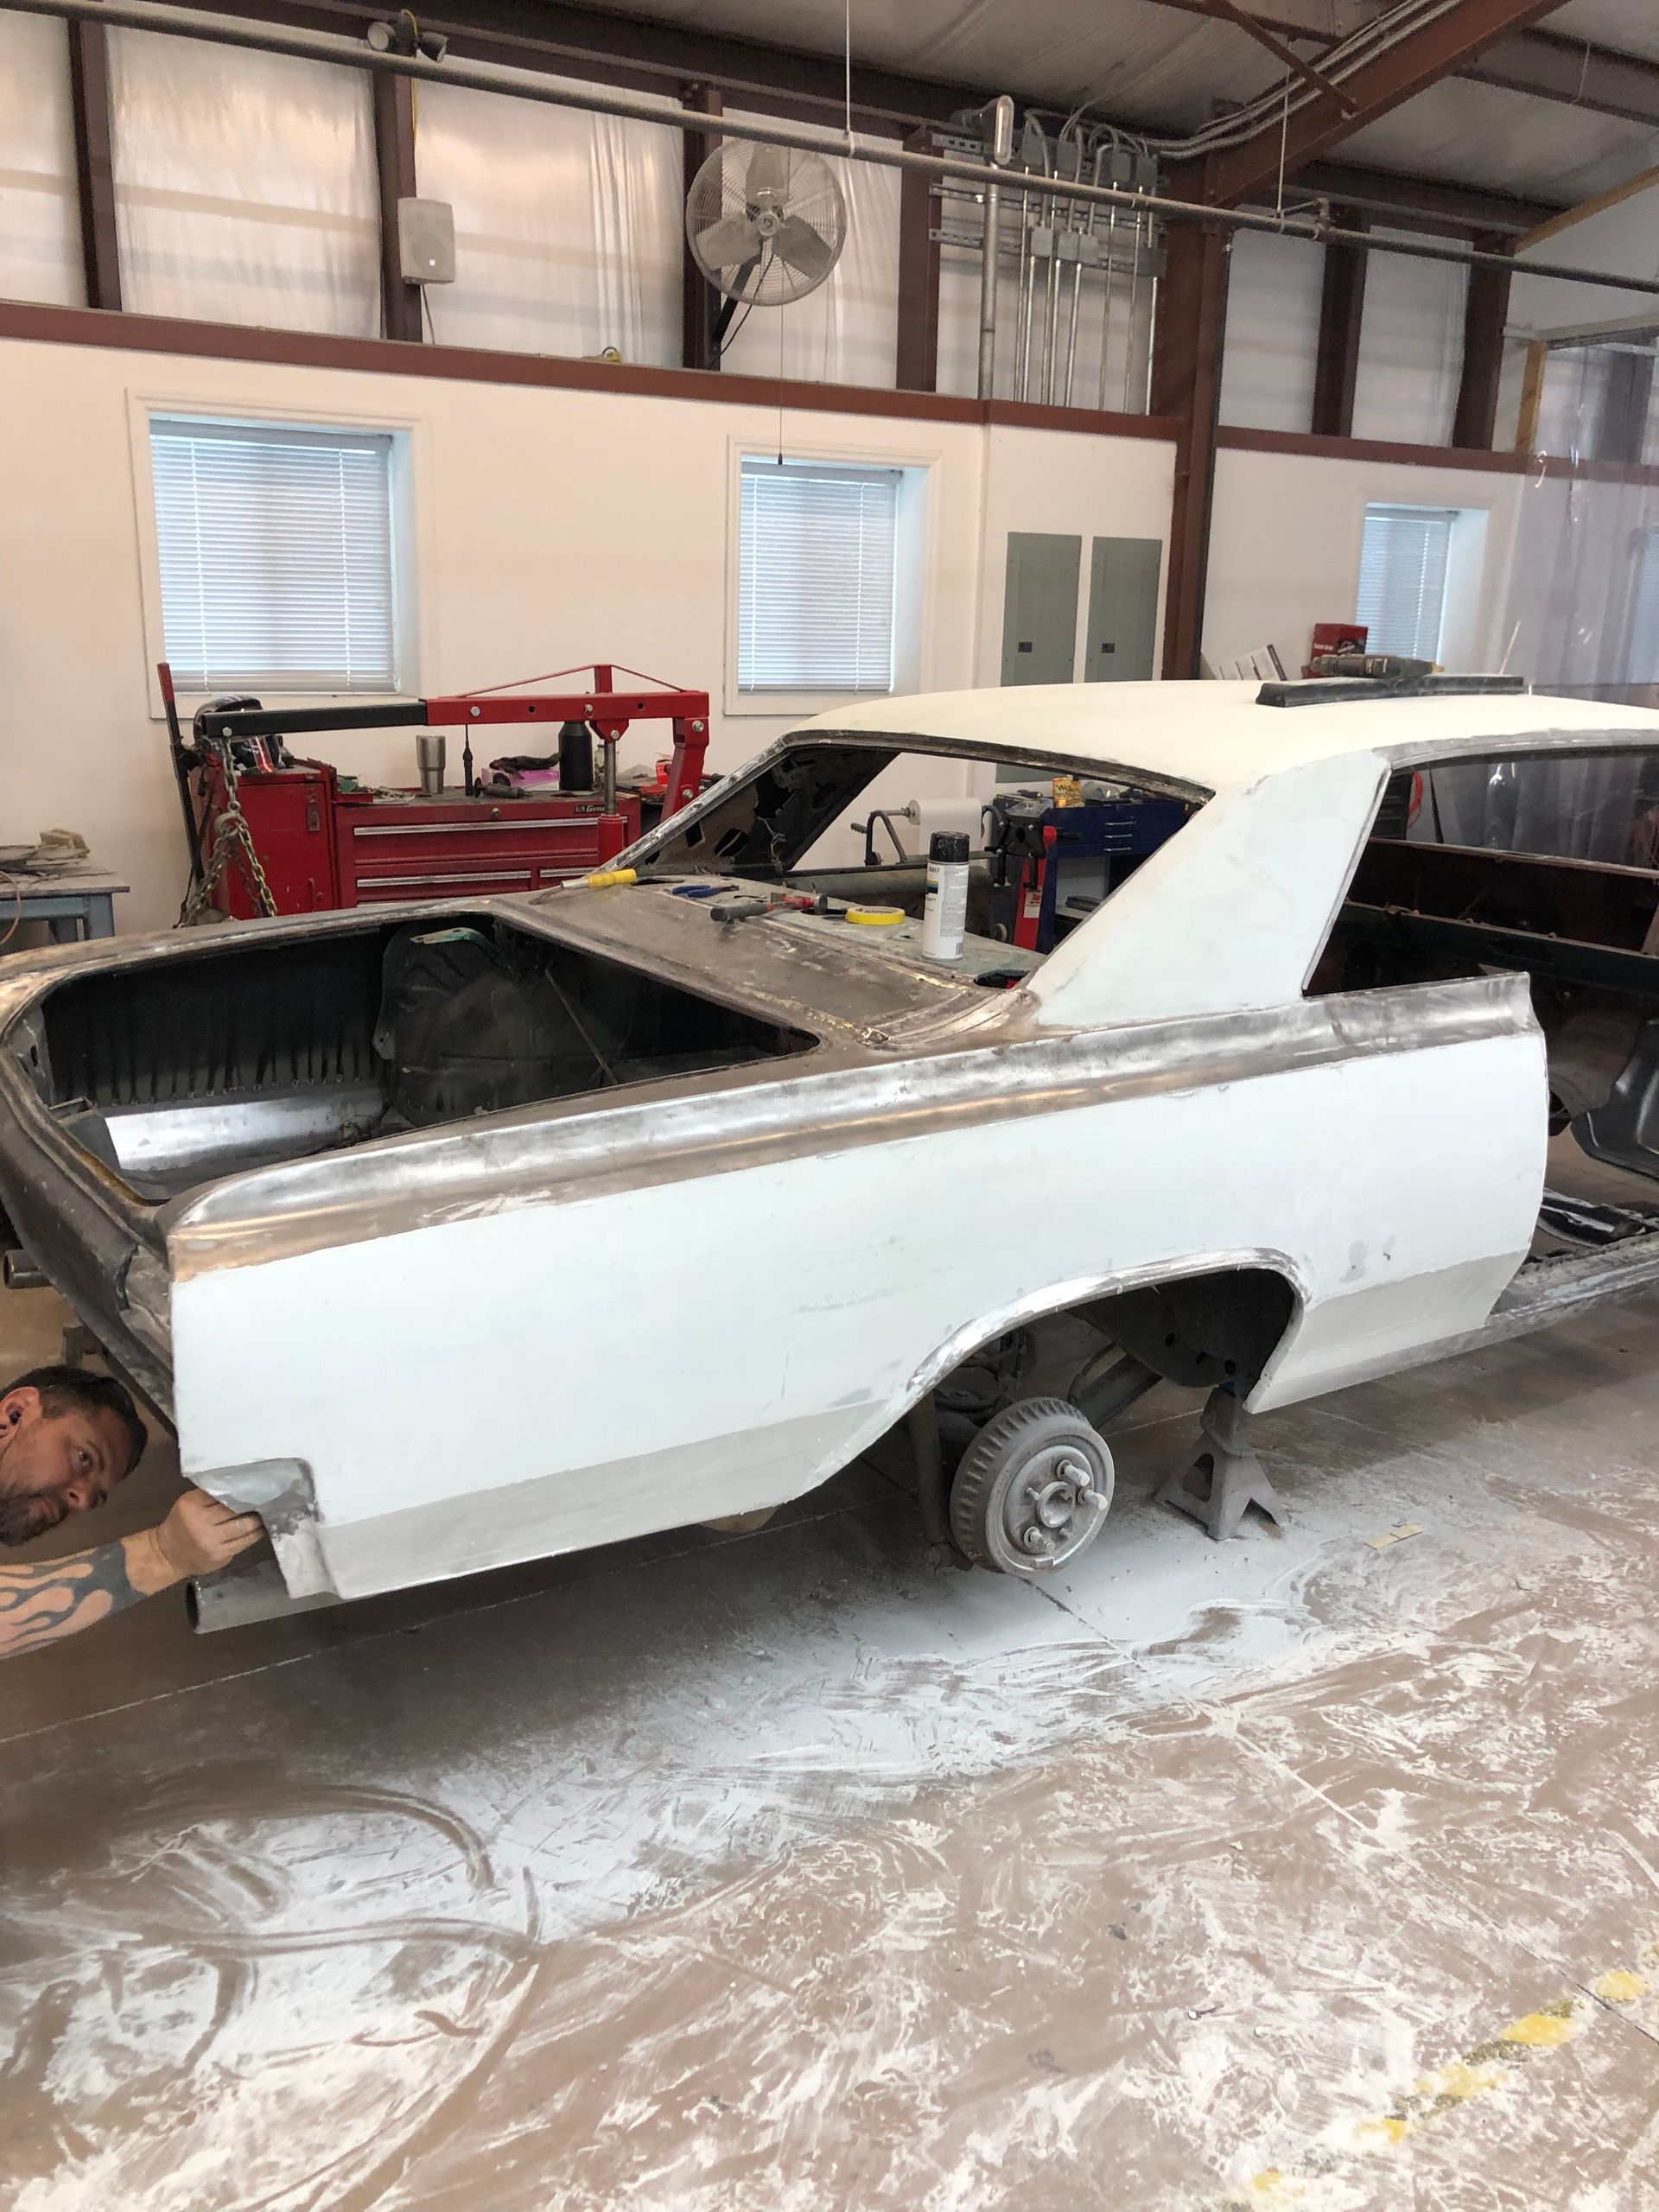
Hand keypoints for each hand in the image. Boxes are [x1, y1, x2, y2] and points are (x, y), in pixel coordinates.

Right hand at [126, 1489, 265, 1591]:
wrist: (167, 1555)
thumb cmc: (181, 1524)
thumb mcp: (189, 1504)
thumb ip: (210, 1496)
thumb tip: (241, 1486)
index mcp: (192, 1507)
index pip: (224, 1495)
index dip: (242, 1492)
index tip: (256, 1487)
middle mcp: (202, 1526)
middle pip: (237, 1513)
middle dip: (254, 1507)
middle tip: (267, 1500)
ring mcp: (212, 1544)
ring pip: (245, 1530)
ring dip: (258, 1522)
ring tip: (266, 1514)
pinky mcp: (221, 1557)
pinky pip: (244, 1544)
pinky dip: (254, 1535)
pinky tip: (259, 1529)